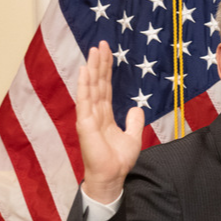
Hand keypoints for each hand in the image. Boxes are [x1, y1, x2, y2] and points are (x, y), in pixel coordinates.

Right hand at [76, 41, 144, 202]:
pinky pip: (84, 101)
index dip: (106, 70)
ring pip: (90, 87)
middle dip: (99, 63)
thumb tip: (136, 107)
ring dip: (91, 69)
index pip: (105, 87)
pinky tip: (84, 71)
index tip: (108, 53)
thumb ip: (134, 122)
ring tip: (94, 51)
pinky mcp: (85, 123)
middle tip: (101, 44)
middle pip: (97, 83)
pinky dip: (84, 85)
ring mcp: (88, 116)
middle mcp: (95, 112)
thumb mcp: (133, 137)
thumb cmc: (118, 160)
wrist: (112, 176)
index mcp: (105, 114)